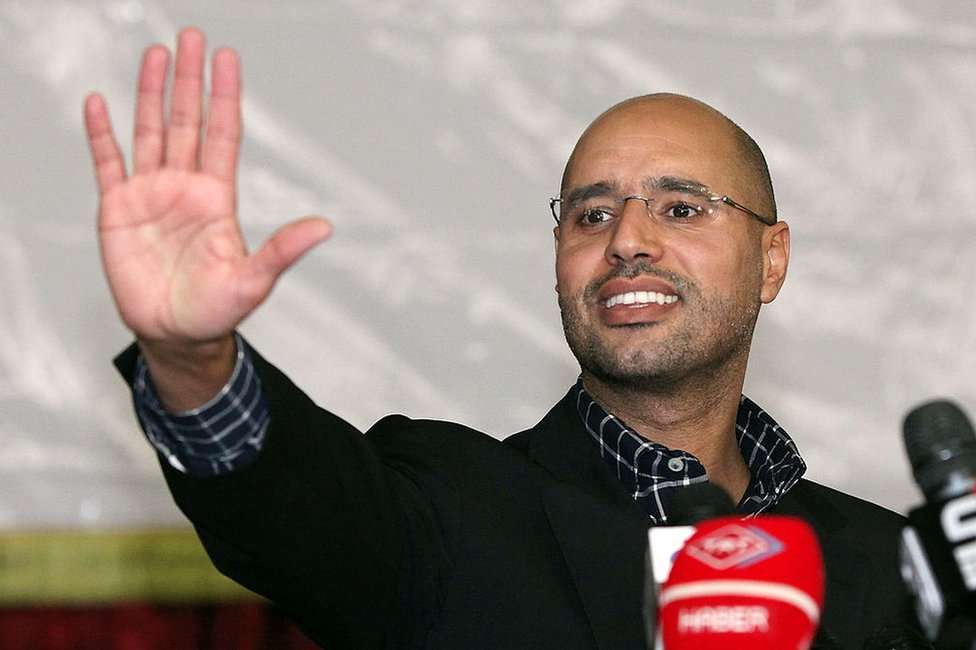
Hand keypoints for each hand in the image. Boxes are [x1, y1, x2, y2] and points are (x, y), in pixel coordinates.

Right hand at [85, 28, 330, 348]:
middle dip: (189, 80)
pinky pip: (107, 163)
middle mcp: (184, 187)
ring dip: (149, 94)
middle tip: (192, 37)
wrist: (174, 334)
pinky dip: (100, 134)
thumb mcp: (254, 280)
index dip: (224, 96)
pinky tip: (99, 103)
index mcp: (217, 197)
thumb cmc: (216, 310)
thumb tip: (324, 227)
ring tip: (154, 54)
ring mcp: (150, 194)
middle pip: (186, 121)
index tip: (226, 59)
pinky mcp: (117, 209)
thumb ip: (283, 250)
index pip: (222, 134)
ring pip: (150, 132)